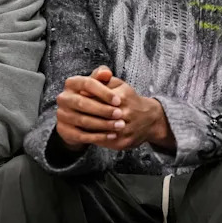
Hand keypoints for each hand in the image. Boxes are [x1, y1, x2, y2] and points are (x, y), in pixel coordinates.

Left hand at [55, 65, 172, 152]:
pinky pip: (103, 141)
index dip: (84, 99)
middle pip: (96, 115)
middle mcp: (126, 114)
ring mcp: (125, 130)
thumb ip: (100, 79)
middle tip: (71, 112)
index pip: (96, 98)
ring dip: (85, 127)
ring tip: (74, 122)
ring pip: (98, 130)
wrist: (150, 119)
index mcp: (123, 96)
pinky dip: (92, 137)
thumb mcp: (117, 83)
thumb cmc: (128, 98)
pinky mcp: (123, 143)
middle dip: (83, 113)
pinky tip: (84, 132)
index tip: (74, 98)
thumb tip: (83, 85)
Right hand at [55, 68, 125, 151]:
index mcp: (71, 83)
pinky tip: (111, 135)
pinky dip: (98, 136)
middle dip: (103, 109)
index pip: (87, 83)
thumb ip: (102, 76)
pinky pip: (81, 135)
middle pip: (82, 102)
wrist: (80, 119)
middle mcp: (63, 98)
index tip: (119, 100)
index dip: (103, 92)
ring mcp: (61, 114)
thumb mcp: (98, 85)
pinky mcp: (63, 130)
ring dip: (103, 124)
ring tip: (119, 125)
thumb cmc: (93, 97)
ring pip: (82, 120)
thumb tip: (106, 73)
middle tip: (120, 114)